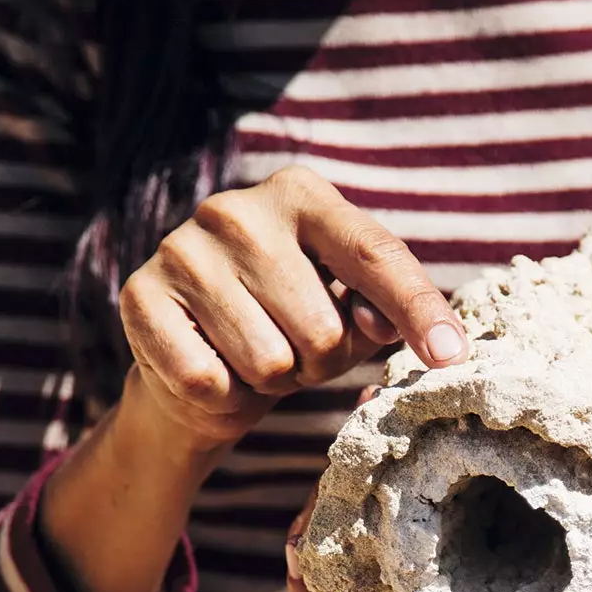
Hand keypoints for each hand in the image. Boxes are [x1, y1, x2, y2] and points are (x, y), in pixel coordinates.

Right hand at [118, 165, 467, 458]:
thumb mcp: (348, 312)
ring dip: (269, 381)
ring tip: (252, 356)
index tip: (453, 356)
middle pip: (322, 329)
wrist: (198, 368)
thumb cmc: (290, 329)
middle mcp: (237, 208)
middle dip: (319, 364)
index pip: (375, 254)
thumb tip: (394, 324)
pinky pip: (209, 380)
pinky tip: (209, 366)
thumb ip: (381, 311)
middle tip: (293, 352)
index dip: (418, 310)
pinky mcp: (139, 296)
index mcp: (303, 195)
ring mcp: (182, 248)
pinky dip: (221, 396)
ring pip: (268, 361)